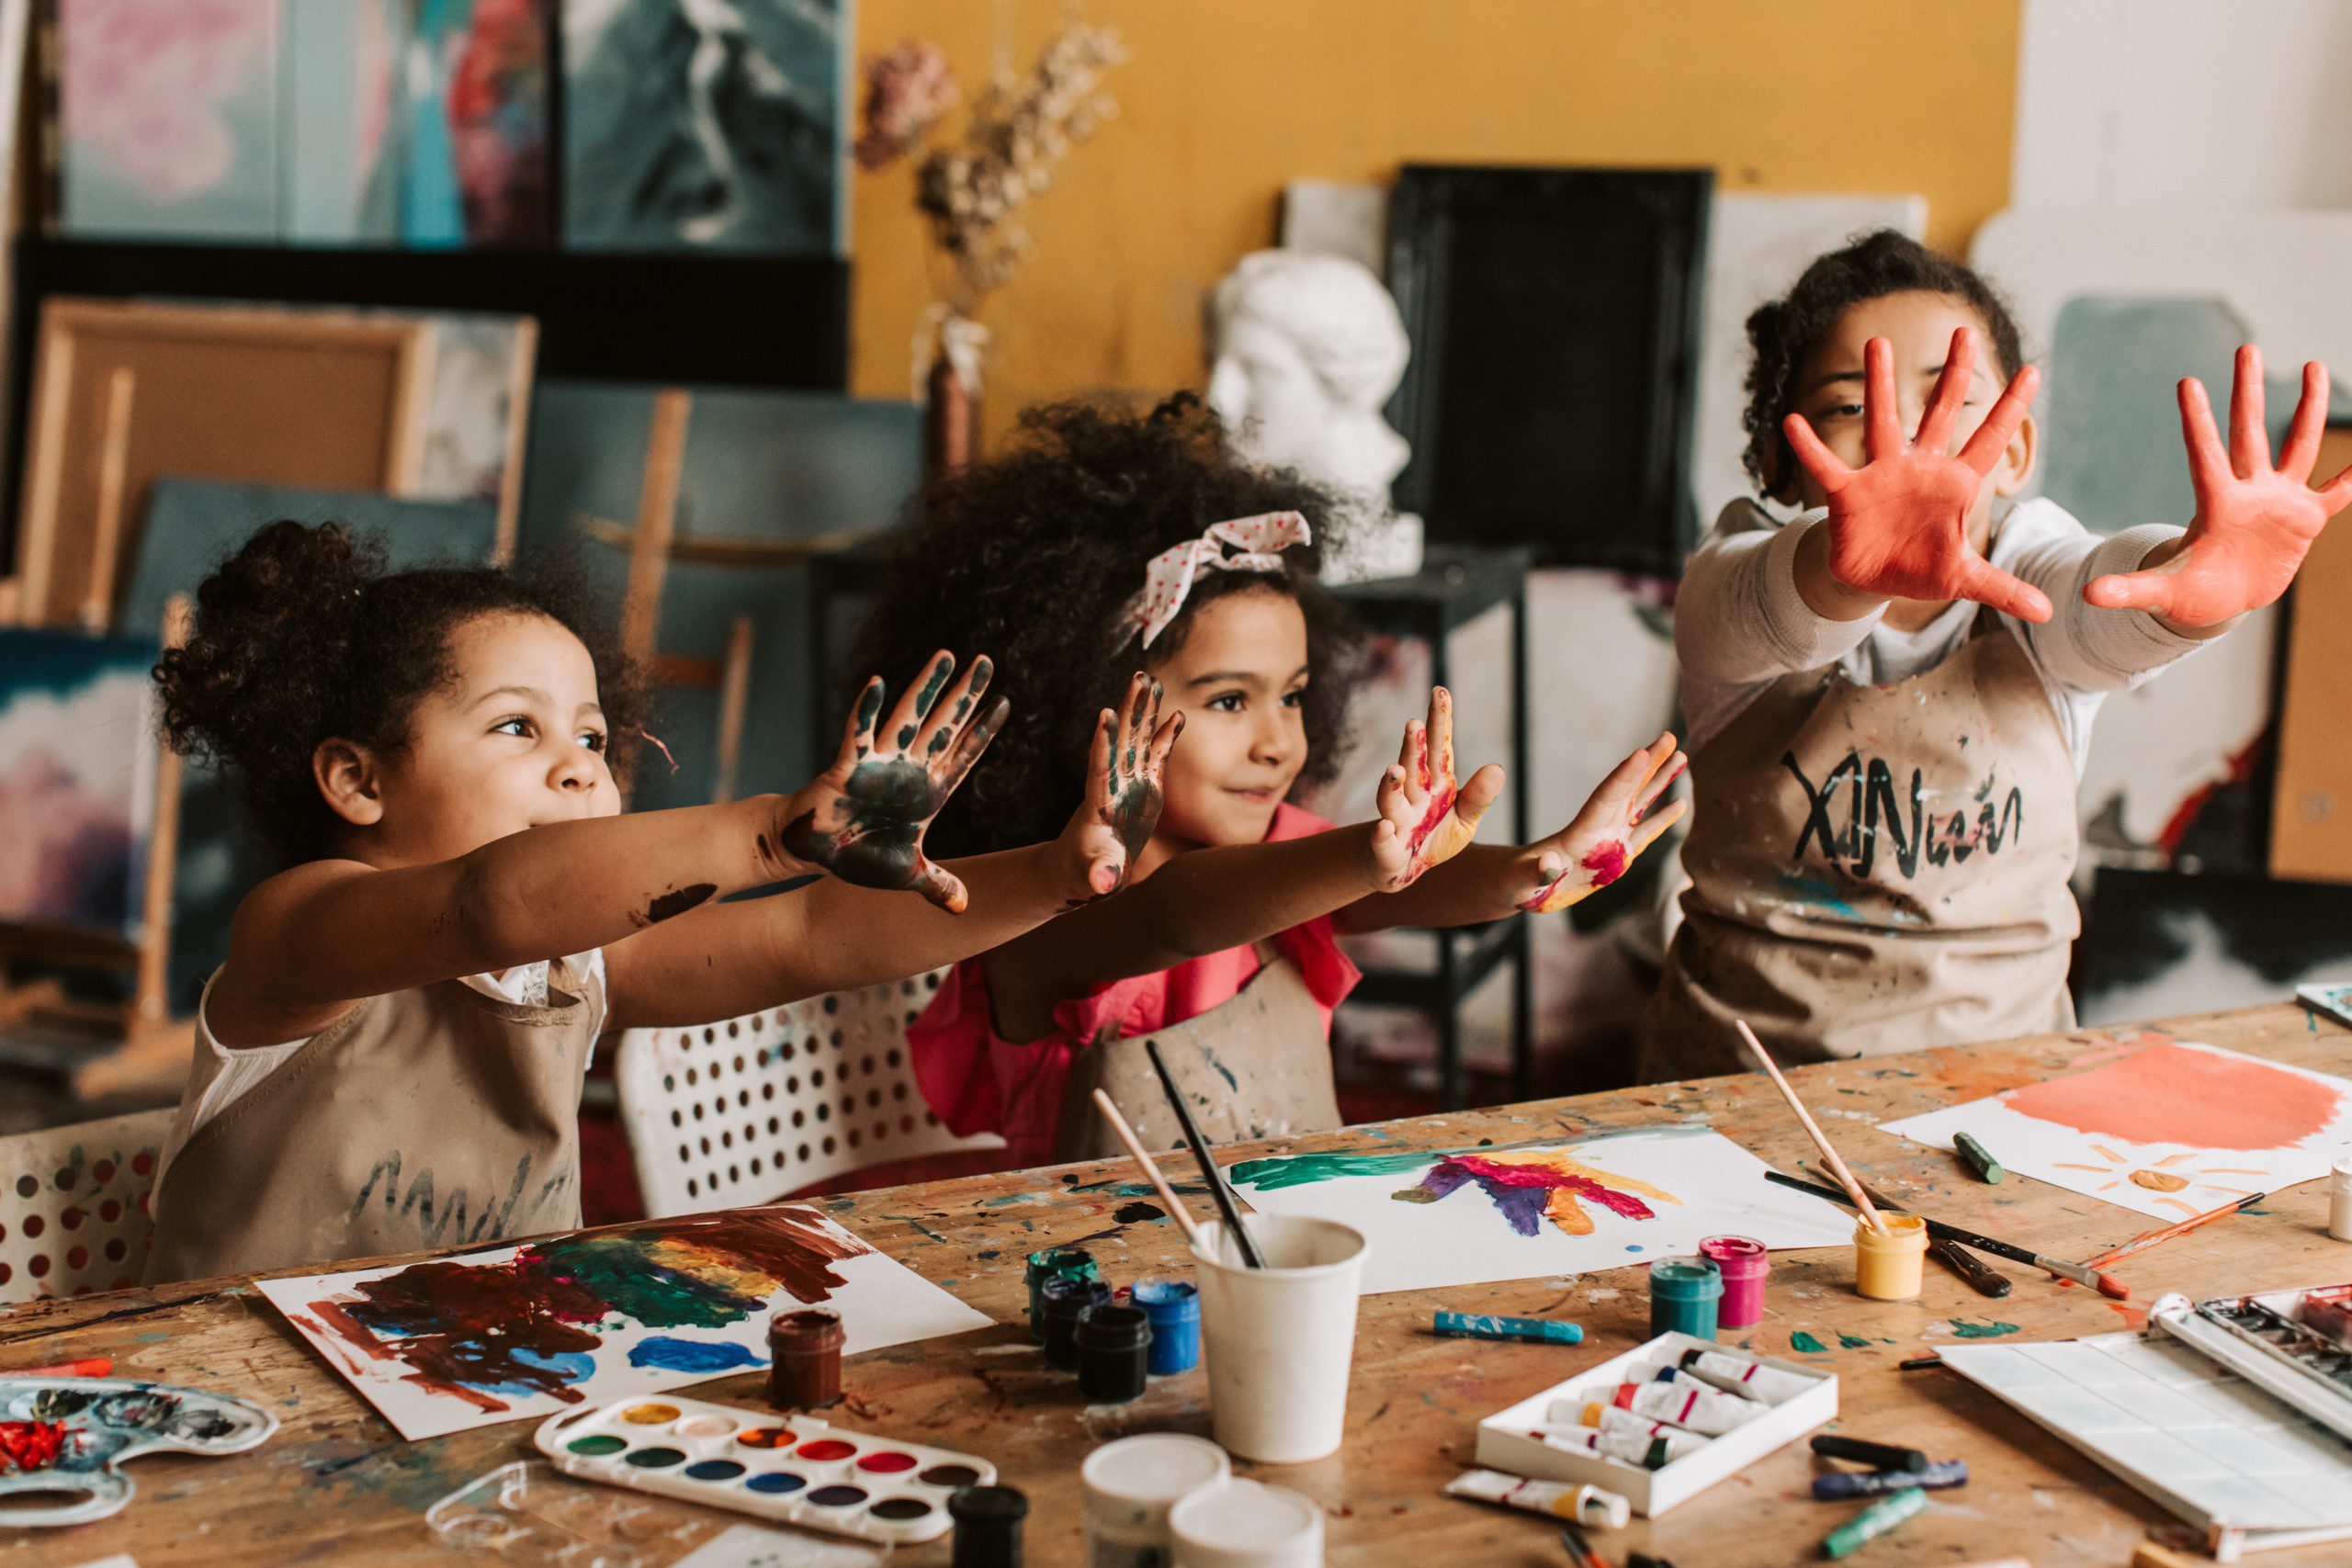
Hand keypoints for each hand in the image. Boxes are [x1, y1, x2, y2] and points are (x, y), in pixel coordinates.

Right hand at [781, 650, 1008, 912]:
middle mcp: (909, 770)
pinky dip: (867, 710)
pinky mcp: (849, 766)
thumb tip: (964, 909)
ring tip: (947, 655)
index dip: (984, 730)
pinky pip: (859, 733)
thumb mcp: (909, 876)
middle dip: (965, 694)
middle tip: (987, 661)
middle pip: (945, 724)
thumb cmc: (858, 856)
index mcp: (929, 792)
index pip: (965, 755)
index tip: (1005, 703)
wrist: (814, 852)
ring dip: (927, 687)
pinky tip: (879, 682)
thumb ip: (939, 886)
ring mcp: (881, 764)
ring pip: (910, 717)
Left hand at [1058, 672, 1183, 902]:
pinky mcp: (1144, 789)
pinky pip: (1156, 757)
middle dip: (1128, 710)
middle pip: (1121, 741)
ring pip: (1137, 741)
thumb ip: (1100, 875)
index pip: (1099, 769)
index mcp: (1098, 803)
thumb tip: (1103, 883)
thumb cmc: (1084, 875)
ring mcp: (1129, 784)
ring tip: (1150, 680)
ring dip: (1144, 712)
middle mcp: (1113, 786)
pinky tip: (1177, 715)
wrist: (1083, 870)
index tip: (1104, 715)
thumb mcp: (1092, 877)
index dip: (1102, 744)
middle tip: (1137, 677)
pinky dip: (1165, 736)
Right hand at [1365, 687, 1504, 892]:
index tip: (1441, 691)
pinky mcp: (1387, 850)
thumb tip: (1498, 768)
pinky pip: (1383, 842)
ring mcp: (1398, 821)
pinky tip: (1384, 828)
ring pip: (1391, 799)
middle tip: (1413, 722)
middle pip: (1413, 767)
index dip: (1438, 720)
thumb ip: (1479, 797)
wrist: (1404, 868)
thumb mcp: (1466, 819)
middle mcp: (1413, 796)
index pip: (1438, 747)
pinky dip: (1382, 836)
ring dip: (1391, 784)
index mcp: (1436, 784)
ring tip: (1395, 770)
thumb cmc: (1436, 836)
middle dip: (1412, 746)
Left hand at [1518, 733, 1685, 912]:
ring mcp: (1610, 840)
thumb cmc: (1516, 882)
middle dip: (1648, 764)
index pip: (1606, 798)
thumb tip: (1549, 865)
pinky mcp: (1618, 856)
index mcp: (1578, 832)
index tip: (1642, 752)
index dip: (1624, 777)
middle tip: (1669, 736)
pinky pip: (1645, 832)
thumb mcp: (1521, 878)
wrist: (1519, 886)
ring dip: (1660, 781)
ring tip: (1682, 757)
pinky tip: (1681, 804)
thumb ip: (1537, 871)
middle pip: (1628, 790)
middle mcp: (1598, 829)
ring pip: (1640, 804)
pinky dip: (1663, 818)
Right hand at [1785, 328, 2050, 622]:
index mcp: (1955, 485)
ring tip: (1877, 342)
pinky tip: (1793, 421)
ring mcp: (1882, 475)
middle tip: (1964, 330)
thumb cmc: (1922, 569)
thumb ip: (2001, 588)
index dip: (2009, 408)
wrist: (1874, 578)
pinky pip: (1826, 465)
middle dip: (1953, 374)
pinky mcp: (1848, 492)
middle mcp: (1920, 469)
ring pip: (1883, 421)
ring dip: (1880, 384)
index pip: (1989, 440)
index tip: (2033, 371)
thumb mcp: (1964, 579)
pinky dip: (1809, 446)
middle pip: (1940, 413)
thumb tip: (2048, 611)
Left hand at [2085, 345, 2351, 626]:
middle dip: (2248, 393)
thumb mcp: (2161, 592)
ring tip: (2313, 365)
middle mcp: (2248, 492)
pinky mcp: (2304, 519)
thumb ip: (2130, 590)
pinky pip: (2335, 493)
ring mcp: (2278, 501)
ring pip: (2297, 446)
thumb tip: (2086, 595)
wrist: (2224, 599)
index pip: (2205, 454)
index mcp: (2214, 505)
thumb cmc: (2190, 592)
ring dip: (2307, 409)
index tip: (2187, 382)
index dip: (2198, 421)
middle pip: (2249, 434)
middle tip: (2247, 348)